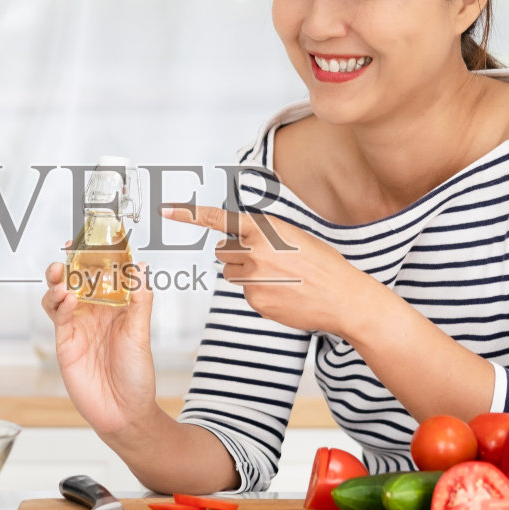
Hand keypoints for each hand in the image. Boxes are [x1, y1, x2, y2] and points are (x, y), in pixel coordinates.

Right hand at [40, 254, 158, 437]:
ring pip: (60, 294)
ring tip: (62, 274)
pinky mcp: (65, 342)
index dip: (96, 255)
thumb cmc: (137, 376)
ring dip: (58, 281)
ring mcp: (78, 326)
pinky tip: (67, 298)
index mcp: (116, 306)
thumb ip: (139, 300)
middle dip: (70, 263)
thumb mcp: (141, 334)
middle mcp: (95, 312)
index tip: (94, 236)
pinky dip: (59, 304)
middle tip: (68, 250)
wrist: (124, 413)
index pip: (103, 273)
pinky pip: (58, 317)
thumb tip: (142, 267)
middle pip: (76, 279)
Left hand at [161, 205, 380, 336]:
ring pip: (232, 274)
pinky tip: (283, 293)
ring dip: (247, 274)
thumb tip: (241, 240)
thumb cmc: (323, 265)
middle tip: (269, 261)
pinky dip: (259, 293)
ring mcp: (253, 277)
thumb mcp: (294, 236)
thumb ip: (264, 234)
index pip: (218, 219)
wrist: (342, 297)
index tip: (166, 210)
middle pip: (223, 251)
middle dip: (239, 255)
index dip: (188, 214)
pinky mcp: (255, 300)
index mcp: (263, 228)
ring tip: (279, 277)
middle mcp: (254, 250)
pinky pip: (245, 294)